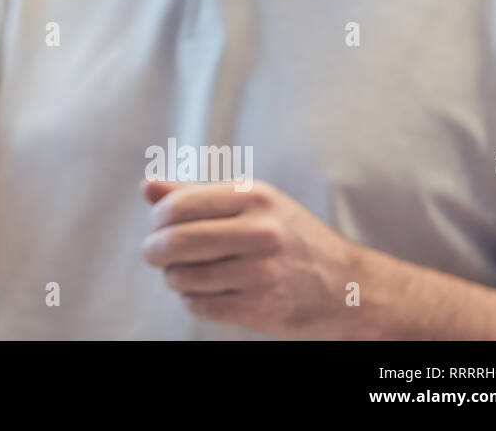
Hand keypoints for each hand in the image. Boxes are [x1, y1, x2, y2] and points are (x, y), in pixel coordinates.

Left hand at [141, 179, 360, 337]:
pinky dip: (192, 299)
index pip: (178, 206)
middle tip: (154, 255)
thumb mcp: (252, 202)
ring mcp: (262, 273)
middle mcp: (260, 232)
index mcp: (254, 196)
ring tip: (183, 274)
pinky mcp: (261, 309)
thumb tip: (147, 186)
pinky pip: (200, 305)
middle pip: (176, 241)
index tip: (158, 227)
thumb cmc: (289, 237)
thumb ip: (196, 193)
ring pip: (183, 276)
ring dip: (173, 278)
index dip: (157, 219)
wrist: (348, 287)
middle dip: (154, 251)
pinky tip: (204, 292)